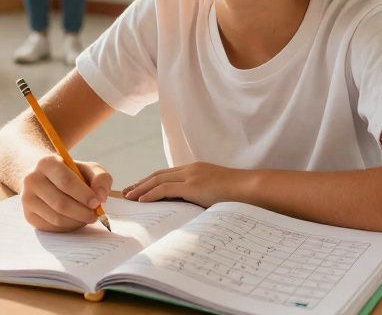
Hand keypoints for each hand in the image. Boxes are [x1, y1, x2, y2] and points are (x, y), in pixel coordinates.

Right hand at [20, 154, 111, 231]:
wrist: (45, 177)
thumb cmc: (71, 174)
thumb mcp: (88, 169)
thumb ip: (100, 178)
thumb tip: (100, 197)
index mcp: (47, 163)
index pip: (66, 182)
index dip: (84, 195)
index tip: (97, 203)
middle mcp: (32, 180)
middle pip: (60, 203)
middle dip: (82, 212)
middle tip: (96, 215)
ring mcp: (27, 199)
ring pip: (56, 218)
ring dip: (77, 221)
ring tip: (86, 216)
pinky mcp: (28, 215)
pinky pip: (52, 227)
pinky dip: (68, 227)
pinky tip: (75, 219)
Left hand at [122, 162, 243, 207]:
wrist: (252, 189)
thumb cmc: (239, 196)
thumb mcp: (217, 195)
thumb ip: (203, 198)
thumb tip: (193, 211)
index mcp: (197, 170)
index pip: (168, 173)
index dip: (152, 181)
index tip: (140, 188)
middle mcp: (191, 169)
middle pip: (158, 174)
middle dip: (141, 183)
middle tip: (128, 191)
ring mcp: (192, 176)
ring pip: (158, 179)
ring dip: (141, 188)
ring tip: (130, 197)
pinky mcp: (193, 185)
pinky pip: (165, 188)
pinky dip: (151, 194)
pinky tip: (142, 200)